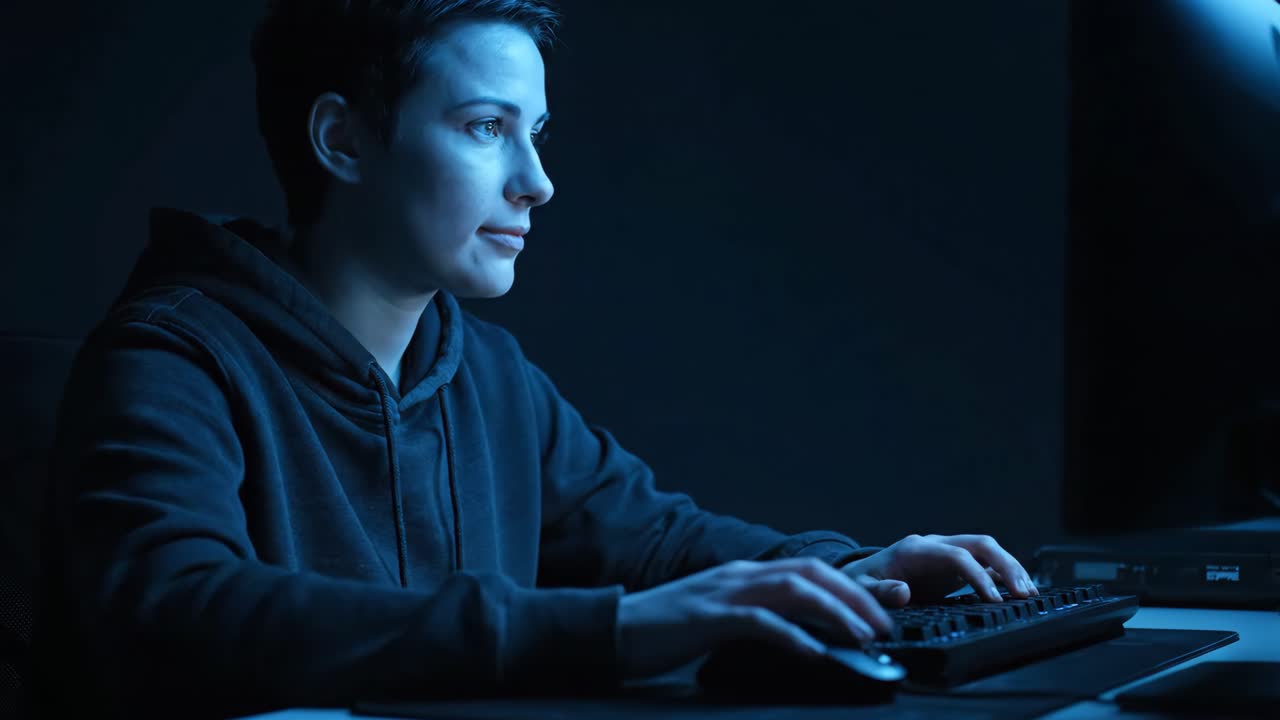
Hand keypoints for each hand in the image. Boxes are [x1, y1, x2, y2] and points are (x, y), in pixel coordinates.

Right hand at [615, 557, 894, 678]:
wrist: (612, 629)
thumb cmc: (662, 630)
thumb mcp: (716, 617)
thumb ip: (752, 617)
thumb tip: (798, 635)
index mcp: (742, 575)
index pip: (807, 570)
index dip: (848, 587)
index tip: (878, 610)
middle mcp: (739, 576)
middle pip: (810, 573)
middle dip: (854, 596)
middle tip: (884, 623)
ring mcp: (724, 593)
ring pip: (794, 590)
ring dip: (836, 612)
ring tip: (863, 636)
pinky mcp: (709, 617)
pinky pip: (761, 622)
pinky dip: (794, 635)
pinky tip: (816, 652)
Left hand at [841, 534, 1037, 606]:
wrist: (860, 578)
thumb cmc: (861, 583)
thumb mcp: (862, 589)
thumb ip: (880, 592)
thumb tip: (902, 591)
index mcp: (915, 548)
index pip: (956, 555)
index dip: (977, 575)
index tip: (992, 600)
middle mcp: (935, 545)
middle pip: (979, 544)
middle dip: (1006, 565)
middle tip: (1023, 593)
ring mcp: (946, 553)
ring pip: (987, 551)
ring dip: (1010, 569)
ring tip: (1029, 593)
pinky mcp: (953, 566)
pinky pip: (985, 564)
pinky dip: (1004, 575)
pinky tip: (1020, 590)